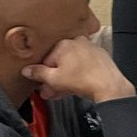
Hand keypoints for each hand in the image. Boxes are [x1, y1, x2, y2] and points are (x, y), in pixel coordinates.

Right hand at [21, 37, 135, 104]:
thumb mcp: (53, 79)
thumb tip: (27, 70)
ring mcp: (91, 49)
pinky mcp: (101, 58)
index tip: (40, 84)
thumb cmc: (84, 80)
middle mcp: (78, 42)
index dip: (42, 75)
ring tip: (60, 93)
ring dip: (64, 80)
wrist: (109, 86)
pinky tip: (73, 88)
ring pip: (72, 65)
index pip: (46, 59)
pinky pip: (84, 66)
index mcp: (64, 44)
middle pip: (60, 62)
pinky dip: (77, 76)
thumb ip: (37, 73)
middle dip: (53, 79)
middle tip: (49, 91)